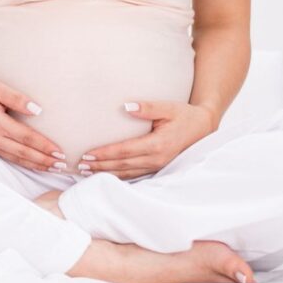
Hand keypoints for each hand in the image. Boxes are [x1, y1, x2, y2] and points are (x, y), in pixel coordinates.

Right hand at [0, 75, 65, 172]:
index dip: (44, 146)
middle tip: (62, 166)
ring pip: (15, 158)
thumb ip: (16, 98)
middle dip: (44, 161)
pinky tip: (33, 164)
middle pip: (23, 152)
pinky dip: (23, 163)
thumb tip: (38, 110)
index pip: (26, 137)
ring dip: (35, 165)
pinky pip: (7, 157)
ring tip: (52, 169)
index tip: (60, 152)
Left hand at [79, 101, 215, 180]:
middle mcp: (157, 159)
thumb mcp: (168, 107)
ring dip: (106, 173)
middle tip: (79, 165)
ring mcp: (158, 166)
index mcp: (157, 144)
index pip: (125, 151)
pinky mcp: (158, 167)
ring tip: (86, 171)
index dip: (105, 154)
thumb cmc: (184, 115)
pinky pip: (135, 175)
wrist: (204, 128)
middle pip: (122, 166)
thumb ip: (147, 107)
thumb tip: (126, 106)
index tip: (87, 154)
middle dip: (100, 166)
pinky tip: (105, 174)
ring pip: (127, 173)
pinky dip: (118, 175)